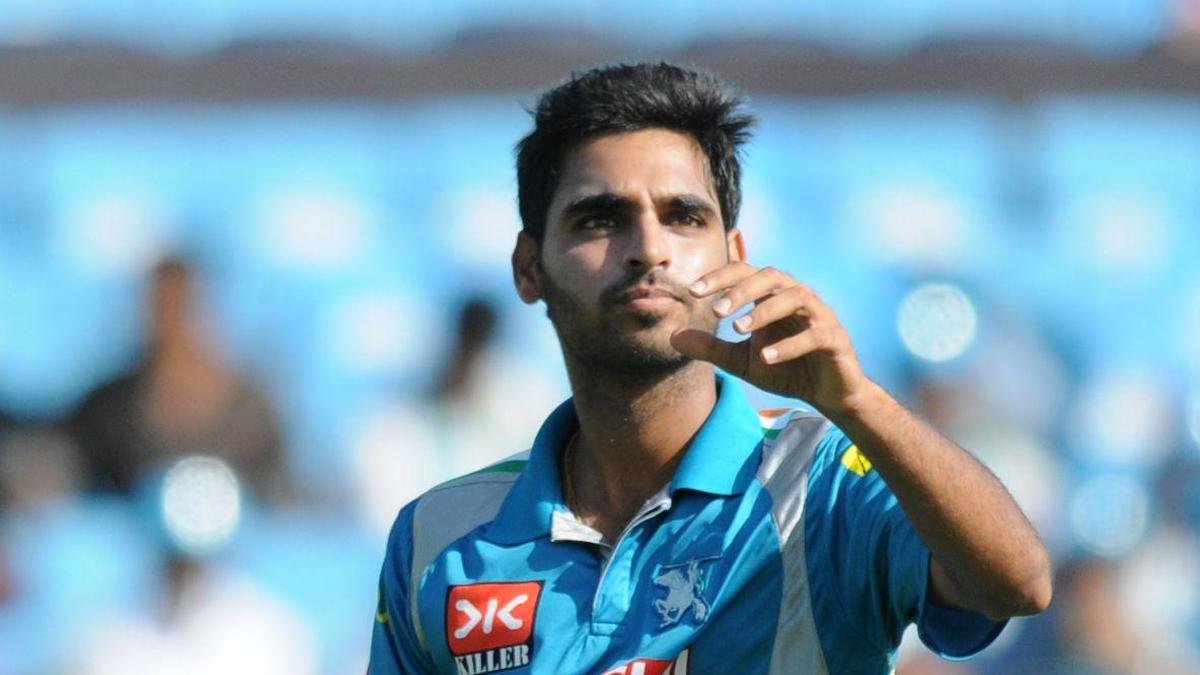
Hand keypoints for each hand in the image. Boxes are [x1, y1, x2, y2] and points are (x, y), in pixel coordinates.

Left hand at [669, 262, 872, 415]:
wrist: (825, 394)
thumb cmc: (784, 368)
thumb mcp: (741, 361)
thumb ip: (711, 348)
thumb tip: (672, 338)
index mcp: (773, 296)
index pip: (745, 273)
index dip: (719, 277)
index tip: (692, 291)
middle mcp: (798, 296)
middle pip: (771, 276)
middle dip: (741, 289)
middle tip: (715, 310)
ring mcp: (820, 315)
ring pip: (796, 297)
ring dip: (765, 311)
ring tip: (738, 329)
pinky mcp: (836, 338)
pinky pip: (815, 334)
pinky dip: (790, 344)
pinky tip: (766, 357)